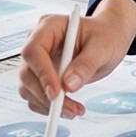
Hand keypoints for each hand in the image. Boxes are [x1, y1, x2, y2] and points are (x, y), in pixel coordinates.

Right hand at [16, 0, 135, 116]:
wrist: (108, 40)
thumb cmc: (105, 36)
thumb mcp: (102, 47)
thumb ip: (86, 64)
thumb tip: (68, 85)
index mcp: (49, 26)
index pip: (33, 50)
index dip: (42, 73)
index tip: (56, 93)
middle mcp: (38, 42)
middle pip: (27, 72)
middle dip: (45, 95)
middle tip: (69, 109)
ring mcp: (38, 61)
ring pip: (28, 88)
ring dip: (47, 104)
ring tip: (75, 110)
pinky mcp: (41, 76)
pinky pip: (35, 96)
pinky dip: (48, 107)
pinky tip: (70, 108)